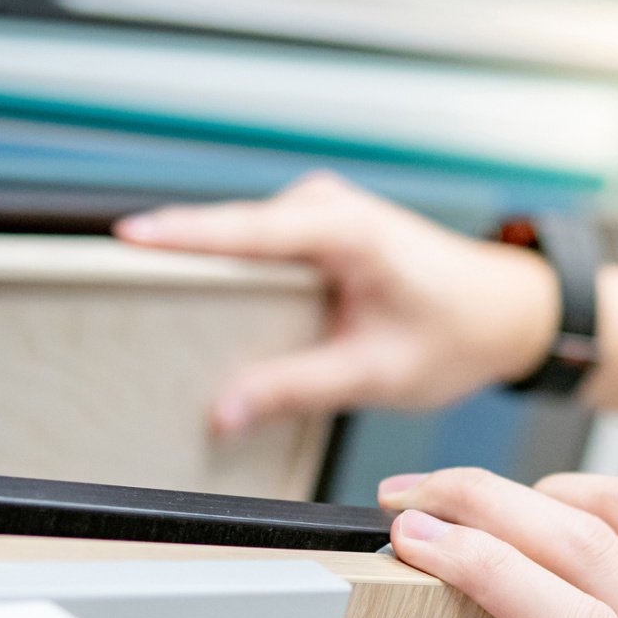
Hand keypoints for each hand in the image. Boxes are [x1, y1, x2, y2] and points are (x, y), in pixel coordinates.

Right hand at [116, 174, 558, 435]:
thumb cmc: (455, 333)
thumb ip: (296, 389)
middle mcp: (327, 206)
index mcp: (347, 229)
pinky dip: (229, 273)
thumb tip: (225, 410)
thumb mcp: (375, 373)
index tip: (126, 238)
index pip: (247, 230)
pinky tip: (203, 304)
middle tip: (115, 289)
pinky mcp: (314, 228)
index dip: (183, 236)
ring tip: (150, 302)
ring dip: (201, 268)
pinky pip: (255, 247)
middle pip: (230, 229)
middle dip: (177, 256)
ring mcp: (319, 212)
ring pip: (238, 239)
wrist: (503, 312)